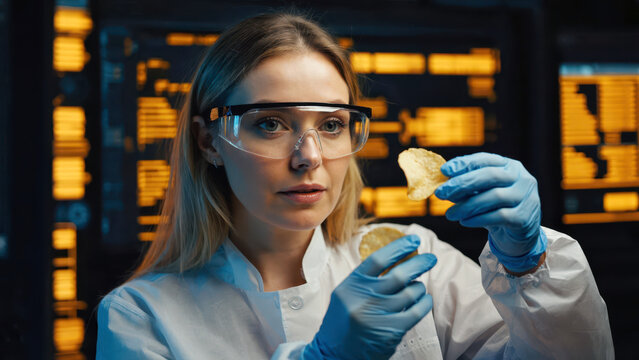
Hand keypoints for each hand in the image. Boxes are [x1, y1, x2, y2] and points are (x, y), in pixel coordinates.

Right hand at [303, 235, 436, 359]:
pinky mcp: (391, 331)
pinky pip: (416, 311)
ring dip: (420, 287)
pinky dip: (424, 303)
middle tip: (431, 259)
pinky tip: (424, 300)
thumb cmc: (343, 321)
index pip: (378, 259)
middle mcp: (364, 298)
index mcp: (352, 284)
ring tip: (419, 287)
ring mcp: (378, 315)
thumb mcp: (347, 293)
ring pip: (411, 293)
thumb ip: (367, 278)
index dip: (399, 247)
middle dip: (419, 264)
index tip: (414, 241)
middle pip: (399, 274)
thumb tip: (397, 259)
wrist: (334, 354)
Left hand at [434, 152, 545, 272]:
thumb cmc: (496, 208)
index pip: (485, 160)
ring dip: (467, 205)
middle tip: (440, 193)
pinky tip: (464, 221)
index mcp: (510, 166)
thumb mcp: (482, 193)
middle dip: (462, 184)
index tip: (444, 171)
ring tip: (450, 214)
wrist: (518, 235)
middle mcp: (522, 178)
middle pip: (490, 175)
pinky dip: (478, 218)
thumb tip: (444, 186)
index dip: (464, 163)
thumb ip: (468, 187)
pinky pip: (498, 216)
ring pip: (494, 196)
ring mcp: (526, 197)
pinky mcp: (524, 217)